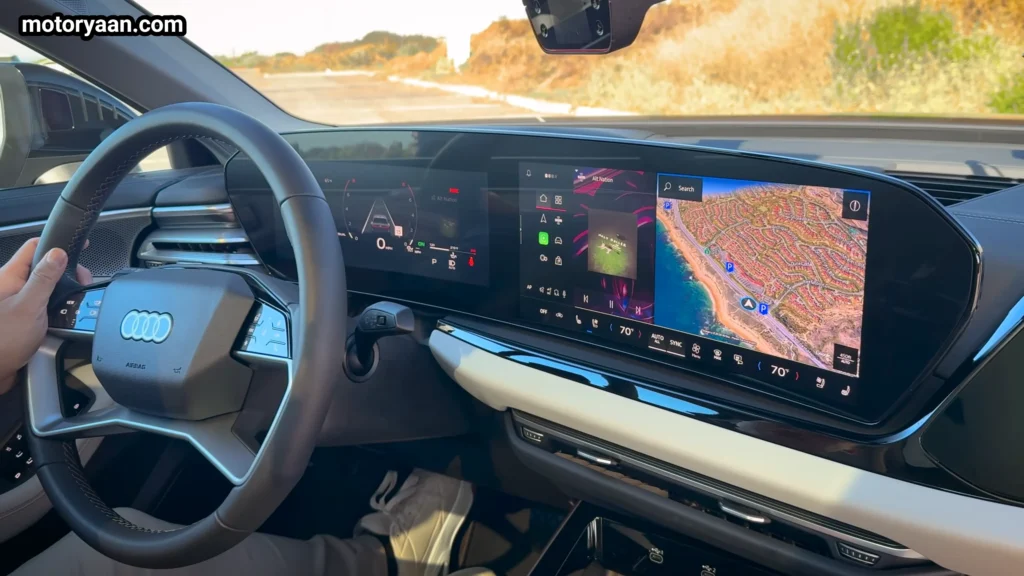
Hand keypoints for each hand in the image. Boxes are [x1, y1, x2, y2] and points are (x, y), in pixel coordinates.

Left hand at [0, 238, 91, 393]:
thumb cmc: (2, 339)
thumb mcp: (29, 305)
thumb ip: (44, 278)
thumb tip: (58, 253)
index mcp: (9, 277)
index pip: (34, 247)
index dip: (57, 243)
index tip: (79, 246)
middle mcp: (10, 287)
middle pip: (42, 268)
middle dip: (65, 273)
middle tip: (81, 282)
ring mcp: (15, 303)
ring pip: (44, 289)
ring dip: (61, 294)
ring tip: (73, 303)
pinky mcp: (20, 319)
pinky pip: (42, 307)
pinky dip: (55, 310)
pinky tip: (63, 318)